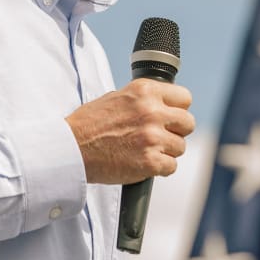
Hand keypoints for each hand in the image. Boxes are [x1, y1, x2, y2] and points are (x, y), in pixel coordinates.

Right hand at [65, 78, 194, 183]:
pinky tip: (143, 163)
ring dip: (166, 151)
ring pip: (180, 147)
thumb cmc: (90, 123)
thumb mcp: (117, 97)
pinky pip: (171, 166)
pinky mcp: (150, 162)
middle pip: (188, 123)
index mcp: (145, 91)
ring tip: (145, 150)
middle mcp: (152, 111)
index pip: (185, 98)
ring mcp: (152, 137)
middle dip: (176, 131)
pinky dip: (160, 168)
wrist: (71, 149)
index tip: (171, 116)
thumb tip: (165, 104)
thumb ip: (143, 99)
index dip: (178, 109)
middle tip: (159, 136)